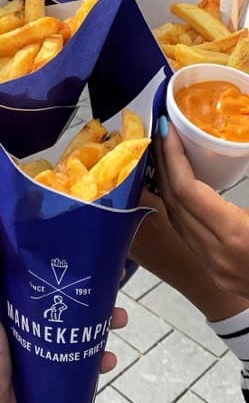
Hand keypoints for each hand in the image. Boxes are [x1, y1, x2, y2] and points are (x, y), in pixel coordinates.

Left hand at [0, 185, 127, 372]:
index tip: (4, 182)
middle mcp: (18, 298)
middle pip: (49, 272)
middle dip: (78, 264)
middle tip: (104, 254)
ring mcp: (36, 326)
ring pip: (74, 309)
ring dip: (99, 311)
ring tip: (119, 312)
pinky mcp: (50, 354)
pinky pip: (80, 350)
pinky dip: (97, 352)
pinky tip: (109, 353)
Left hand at [155, 121, 248, 297]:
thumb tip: (242, 140)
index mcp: (236, 235)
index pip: (186, 191)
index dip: (173, 157)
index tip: (168, 130)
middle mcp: (217, 254)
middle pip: (174, 204)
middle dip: (164, 164)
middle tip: (162, 132)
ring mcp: (214, 267)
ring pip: (176, 221)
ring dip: (167, 185)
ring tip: (167, 154)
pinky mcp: (217, 272)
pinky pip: (187, 234)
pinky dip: (179, 206)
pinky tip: (182, 187)